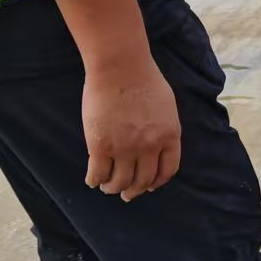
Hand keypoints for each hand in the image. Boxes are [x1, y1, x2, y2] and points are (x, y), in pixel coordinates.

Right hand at [82, 54, 181, 201]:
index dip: (156, 182)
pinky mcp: (101, 146)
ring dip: (113, 188)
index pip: (167, 171)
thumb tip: (158, 145)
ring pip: (119, 182)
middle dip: (133, 191)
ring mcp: (125, 148)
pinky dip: (94, 180)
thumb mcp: (166, 106)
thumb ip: (164, 128)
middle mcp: (149, 146)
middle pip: (142, 181)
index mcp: (169, 136)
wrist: (120, 66)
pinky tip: (92, 180)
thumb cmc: (143, 79)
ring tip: (107, 186)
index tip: (148, 186)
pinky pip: (97, 173)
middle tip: (126, 194)